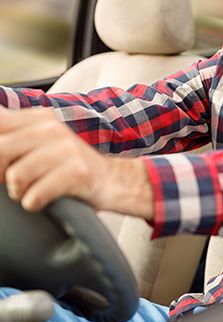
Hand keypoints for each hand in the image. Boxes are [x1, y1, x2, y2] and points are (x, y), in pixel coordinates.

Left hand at [0, 107, 152, 218]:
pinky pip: (34, 196)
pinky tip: (47, 198)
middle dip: (1, 173)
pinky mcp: (77, 172)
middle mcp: (52, 128)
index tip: (6, 162)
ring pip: (15, 175)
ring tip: (34, 190)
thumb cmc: (69, 167)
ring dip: (19, 192)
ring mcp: (67, 149)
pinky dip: (35, 203)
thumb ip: (11, 136)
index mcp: (40, 118)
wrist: (112, 180)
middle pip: (0, 149)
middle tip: (17, 180)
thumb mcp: (39, 143)